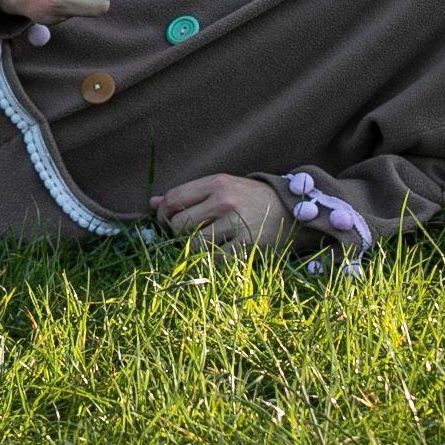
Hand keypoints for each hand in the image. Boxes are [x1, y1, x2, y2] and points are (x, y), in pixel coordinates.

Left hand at [151, 173, 288, 251]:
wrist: (293, 212)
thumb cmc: (251, 199)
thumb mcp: (223, 188)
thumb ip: (189, 195)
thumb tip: (152, 204)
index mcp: (217, 182)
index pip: (173, 198)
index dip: (163, 214)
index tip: (166, 223)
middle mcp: (224, 200)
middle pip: (179, 224)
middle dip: (175, 234)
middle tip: (184, 237)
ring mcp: (236, 224)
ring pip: (193, 245)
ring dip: (192, 250)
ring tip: (203, 245)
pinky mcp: (246, 247)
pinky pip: (212, 260)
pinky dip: (209, 261)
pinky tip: (217, 255)